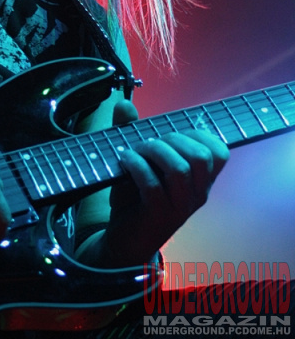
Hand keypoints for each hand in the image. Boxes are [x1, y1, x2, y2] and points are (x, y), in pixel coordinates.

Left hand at [103, 100, 228, 265]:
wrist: (124, 240)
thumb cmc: (136, 196)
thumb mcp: (139, 160)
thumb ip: (132, 130)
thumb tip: (124, 103)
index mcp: (200, 180)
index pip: (219, 153)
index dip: (198, 134)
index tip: (171, 132)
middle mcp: (196, 194)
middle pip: (202, 157)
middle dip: (174, 139)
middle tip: (149, 142)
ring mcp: (179, 207)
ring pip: (180, 170)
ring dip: (155, 151)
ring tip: (136, 150)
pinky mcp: (157, 216)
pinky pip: (153, 185)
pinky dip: (137, 166)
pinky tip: (125, 160)